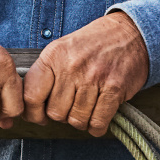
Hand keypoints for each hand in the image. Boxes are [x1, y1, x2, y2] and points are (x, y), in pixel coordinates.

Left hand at [22, 11, 149, 136]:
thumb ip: (46, 74)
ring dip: (80, 120)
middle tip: (70, 107)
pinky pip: (98, 121)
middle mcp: (72, 66)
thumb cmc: (93, 44)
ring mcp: (94, 77)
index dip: (33, 113)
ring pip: (76, 120)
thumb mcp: (63, 49)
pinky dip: (97, 126)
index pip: (31, 95)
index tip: (39, 117)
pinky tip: (97, 118)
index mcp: (54, 55)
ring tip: (85, 109)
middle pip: (55, 112)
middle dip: (61, 116)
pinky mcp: (114, 88)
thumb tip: (30, 106)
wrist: (130, 34)